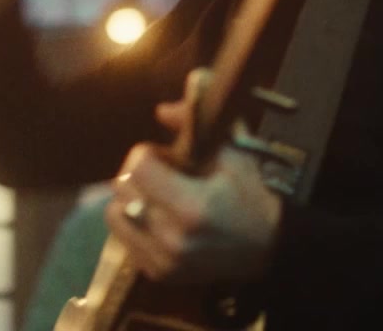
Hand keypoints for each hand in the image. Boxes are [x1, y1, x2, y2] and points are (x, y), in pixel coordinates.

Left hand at [103, 100, 281, 283]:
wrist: (267, 247)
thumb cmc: (249, 194)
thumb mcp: (233, 152)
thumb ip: (198, 123)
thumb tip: (163, 109)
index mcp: (192, 207)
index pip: (136, 167)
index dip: (148, 153)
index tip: (168, 156)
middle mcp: (172, 238)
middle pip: (122, 187)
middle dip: (138, 173)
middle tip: (164, 174)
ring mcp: (163, 261)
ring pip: (115, 213)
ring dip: (131, 198)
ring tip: (158, 196)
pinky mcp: (158, 274)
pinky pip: (123, 238)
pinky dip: (134, 223)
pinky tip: (158, 218)